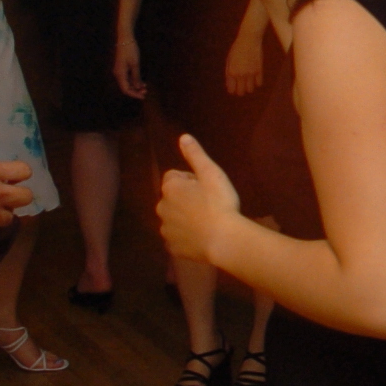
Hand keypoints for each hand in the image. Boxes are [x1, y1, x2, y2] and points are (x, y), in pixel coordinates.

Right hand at [114, 32, 146, 98]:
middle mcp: (118, 74)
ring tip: (145, 88)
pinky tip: (142, 82)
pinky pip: (128, 78)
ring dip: (136, 86)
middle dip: (136, 91)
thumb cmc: (130, 50)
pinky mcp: (122, 67)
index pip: (126, 89)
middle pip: (126, 87)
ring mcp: (120, 71)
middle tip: (146, 92)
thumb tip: (137, 87)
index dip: (134, 94)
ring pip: (127, 83)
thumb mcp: (135, 64)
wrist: (125, 39)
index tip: (143, 96)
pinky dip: (134, 81)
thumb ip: (136, 76)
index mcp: (120, 74)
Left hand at [157, 134, 242, 265]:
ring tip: (207, 222)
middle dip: (186, 199)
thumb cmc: (219, 203)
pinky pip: (178, 238)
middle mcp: (162, 208)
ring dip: (185, 218)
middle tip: (209, 204)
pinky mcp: (173, 247)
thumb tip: (183, 137)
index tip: (207, 187)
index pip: (174, 177)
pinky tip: (203, 236)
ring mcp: (166, 230)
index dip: (191, 180)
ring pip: (174, 218)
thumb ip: (195, 155)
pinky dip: (187, 236)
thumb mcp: (211, 173)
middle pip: (172, 198)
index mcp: (170, 188)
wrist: (224, 240)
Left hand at [225, 17, 264, 96]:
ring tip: (248, 82)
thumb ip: (228, 73)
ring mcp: (250, 73)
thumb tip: (230, 86)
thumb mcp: (229, 61)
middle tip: (241, 86)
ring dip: (249, 88)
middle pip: (241, 92)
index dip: (233, 90)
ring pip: (250, 89)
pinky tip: (255, 77)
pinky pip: (259, 83)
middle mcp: (240, 75)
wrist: (249, 40)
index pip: (231, 89)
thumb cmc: (237, 49)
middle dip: (240, 91)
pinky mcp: (259, 70)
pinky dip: (257, 82)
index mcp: (231, 72)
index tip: (234, 88)